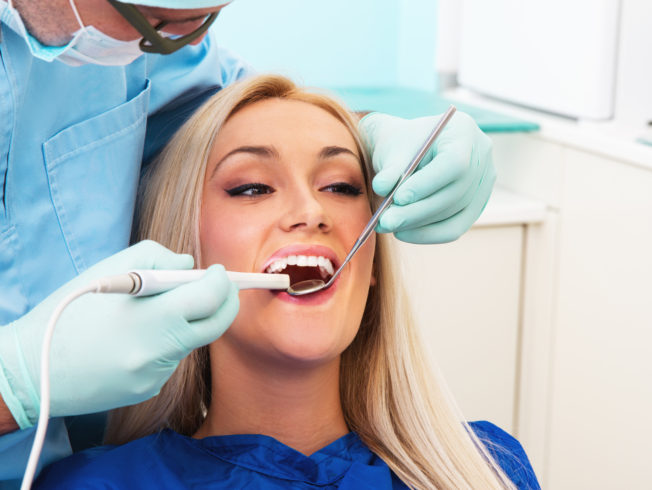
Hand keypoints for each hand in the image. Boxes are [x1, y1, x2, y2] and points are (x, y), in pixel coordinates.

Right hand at [0, 241, 238, 428]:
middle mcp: (160, 351)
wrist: (32, 369)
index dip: (222, 281)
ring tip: (152, 312)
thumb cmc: (69, 311)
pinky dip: (165, 343)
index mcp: (153, 317)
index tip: (219, 272)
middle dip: (225, 302)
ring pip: (191, 341)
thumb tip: (190, 267)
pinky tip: (133, 340)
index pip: (211, 297)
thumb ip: (158, 258)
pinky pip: (170, 359)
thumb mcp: (110, 271)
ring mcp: (156, 375)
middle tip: (221, 287)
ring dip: (187, 322)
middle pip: (217, 325)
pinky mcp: (148, 389)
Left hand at [359, 111, 495, 243]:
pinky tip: (404, 232)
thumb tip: (382, 187)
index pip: (455, 163)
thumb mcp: (392, 149)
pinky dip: (428, 234)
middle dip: (417, 211)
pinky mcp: (477, 205)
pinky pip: (456, 227)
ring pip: (454, 213)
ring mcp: (483, 182)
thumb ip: (389, 168)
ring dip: (419, 224)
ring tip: (388, 224)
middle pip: (455, 192)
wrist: (410, 148)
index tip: (398, 198)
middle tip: (386, 221)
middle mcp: (481, 155)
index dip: (427, 184)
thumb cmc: (402, 144)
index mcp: (463, 131)